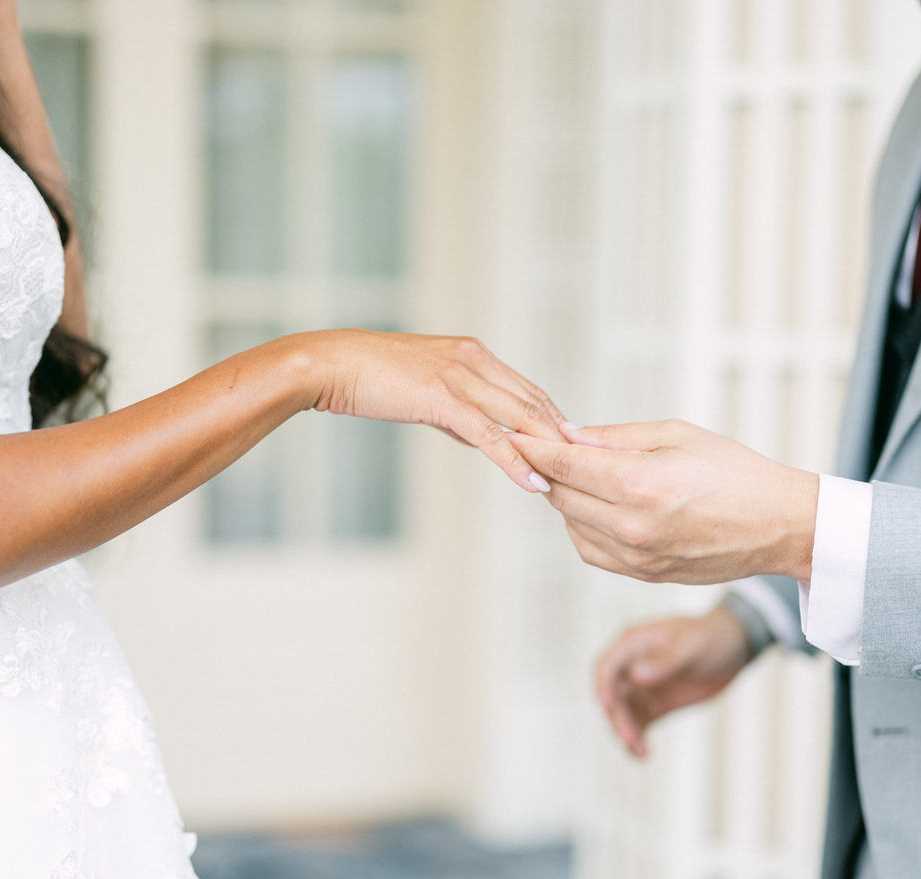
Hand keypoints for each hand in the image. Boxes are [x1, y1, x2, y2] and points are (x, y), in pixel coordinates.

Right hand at [296, 329, 566, 492]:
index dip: (554, 420)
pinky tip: (533, 482)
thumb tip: (482, 438)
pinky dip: (515, 461)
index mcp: (473, 354)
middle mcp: (474, 360)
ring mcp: (460, 377)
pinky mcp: (443, 398)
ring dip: (548, 452)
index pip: (528, 390)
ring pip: (519, 417)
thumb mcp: (424, 390)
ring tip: (572, 481)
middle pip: (534, 402)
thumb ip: (457, 411)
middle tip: (590, 468)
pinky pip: (490, 436)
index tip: (576, 448)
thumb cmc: (369, 378)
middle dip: (563, 437)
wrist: (330, 365)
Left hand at [511, 419, 819, 580]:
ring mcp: (636, 557)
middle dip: (545, 469)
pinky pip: (590, 550)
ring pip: (570, 524)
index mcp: (640, 484)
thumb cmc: (736, 471)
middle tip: (541, 446)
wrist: (779, 526)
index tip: (512, 433)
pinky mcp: (642, 575)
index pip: (563, 464)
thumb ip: (616, 437)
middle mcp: (632, 526)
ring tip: (575, 474)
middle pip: (560, 495)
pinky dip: (581, 527)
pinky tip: (595, 506)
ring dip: (564, 498)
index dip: (531, 447)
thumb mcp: (676, 435)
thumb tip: (568, 435)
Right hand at [596, 609, 752, 756]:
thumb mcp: (692, 646)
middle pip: (612, 696)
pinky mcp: (654, 706)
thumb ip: (665, 661)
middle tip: (631, 739)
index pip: (608, 666)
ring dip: (626, 733)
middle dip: (618, 718)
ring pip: (622, 715)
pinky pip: (638, 725)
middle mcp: (631, 666)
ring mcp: (641, 688)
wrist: (733, 648)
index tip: (608, 707)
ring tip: (641, 752)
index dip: (603, 686)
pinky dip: (637, 740)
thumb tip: (636, 675)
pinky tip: (643, 755)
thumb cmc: (711, 637)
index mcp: (634, 644)